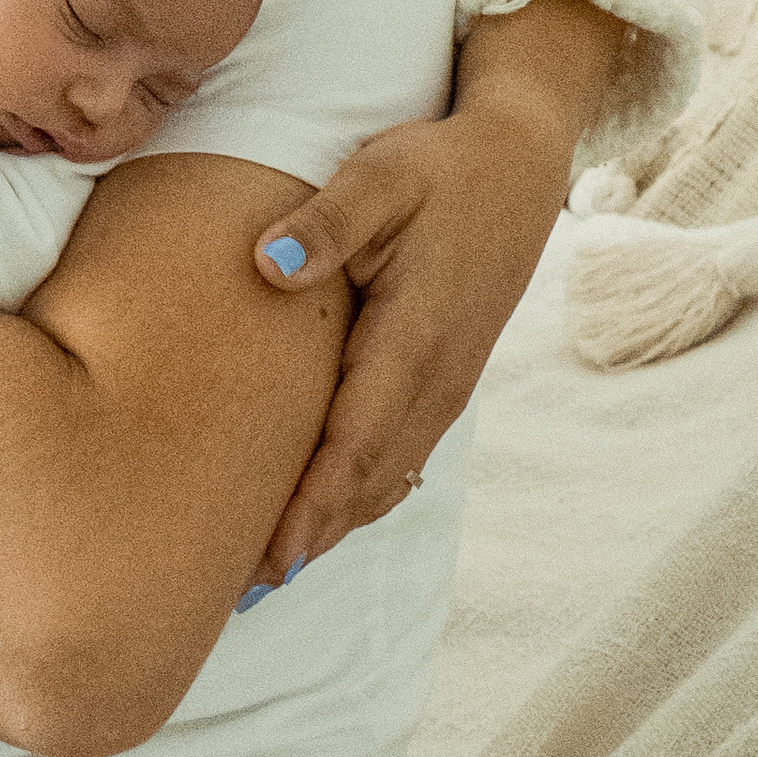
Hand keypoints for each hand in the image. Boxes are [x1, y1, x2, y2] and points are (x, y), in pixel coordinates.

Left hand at [247, 0, 612, 578]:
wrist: (519, 165)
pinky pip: (399, 458)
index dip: (313, 502)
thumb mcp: (380, 177)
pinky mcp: (444, 382)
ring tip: (266, 575)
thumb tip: (266, 265)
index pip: (356, 439)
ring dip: (333, 526)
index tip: (269, 555)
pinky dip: (358, 497)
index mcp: (417, 336)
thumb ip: (325, 223)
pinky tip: (320, 521)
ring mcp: (447, 386)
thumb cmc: (438, 168)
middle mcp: (438, 378)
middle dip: (311, 536)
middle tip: (238, 591)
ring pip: (386, 478)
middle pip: (369, 479)